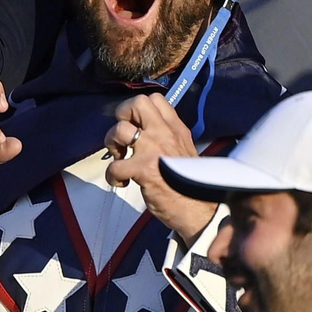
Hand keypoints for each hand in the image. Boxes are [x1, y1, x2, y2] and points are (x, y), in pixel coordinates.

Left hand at [103, 94, 215, 243]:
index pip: (155, 99)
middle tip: (124, 136)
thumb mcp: (183, 151)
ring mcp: (154, 151)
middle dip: (122, 115)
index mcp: (176, 129)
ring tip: (120, 159)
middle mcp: (165, 134)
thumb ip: (167, 138)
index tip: (135, 125)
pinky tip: (122, 182)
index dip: (136, 109)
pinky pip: (115, 166)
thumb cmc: (190, 185)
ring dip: (112, 145)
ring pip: (120, 130)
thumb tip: (144, 131)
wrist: (200, 211)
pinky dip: (112, 176)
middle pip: (137, 103)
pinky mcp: (144, 170)